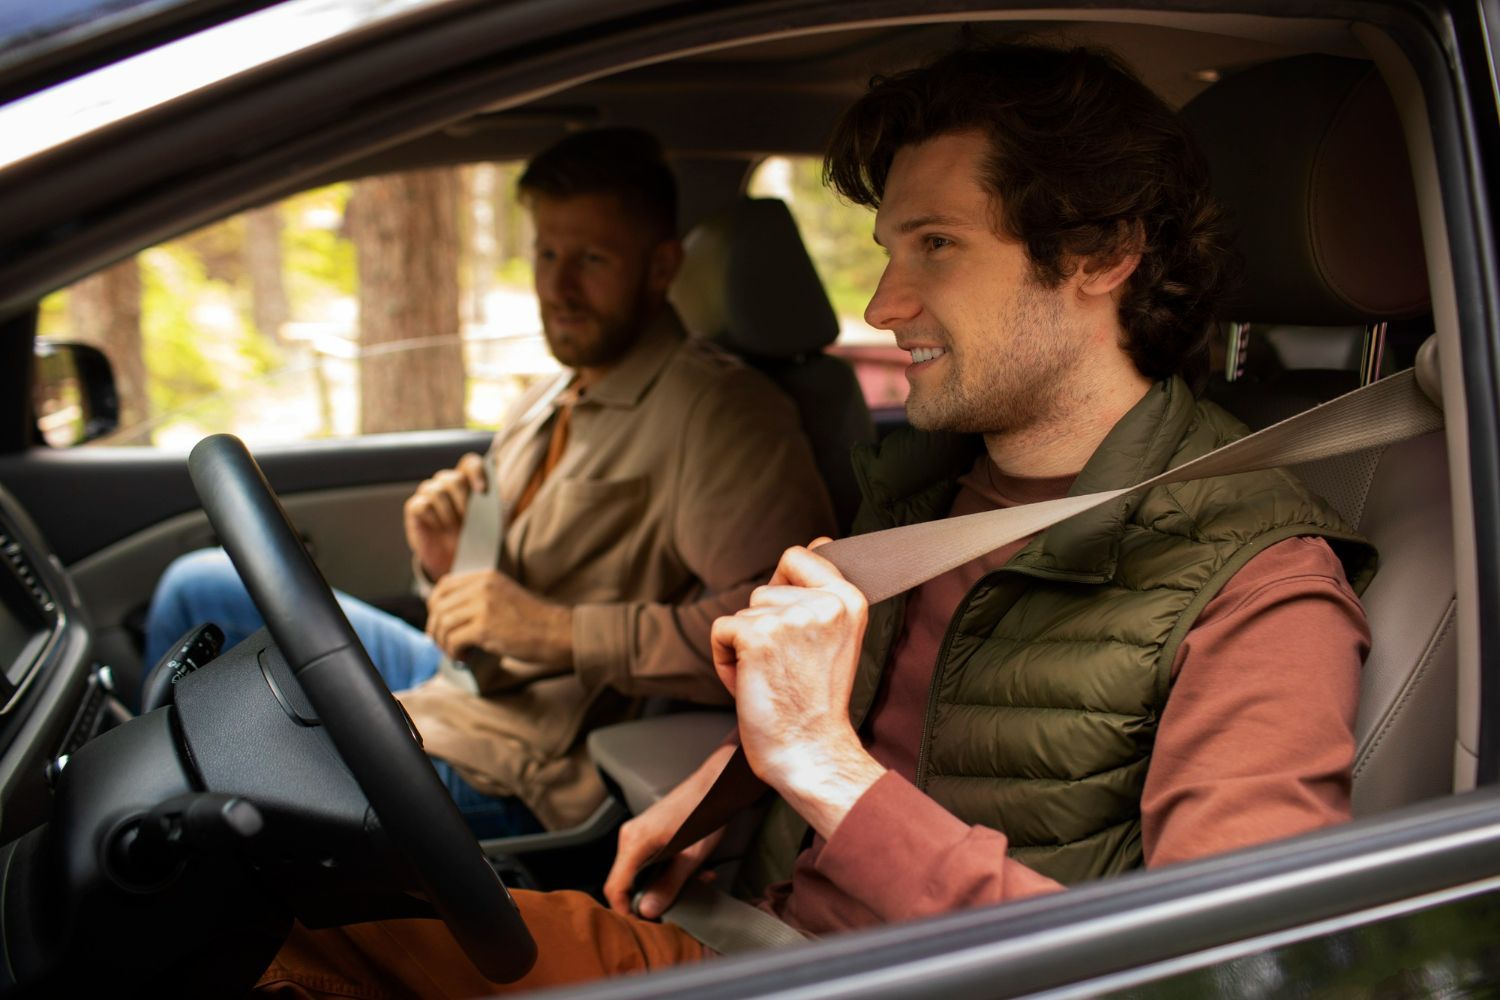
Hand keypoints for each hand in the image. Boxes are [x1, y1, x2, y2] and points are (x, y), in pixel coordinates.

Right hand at [403, 452, 486, 580]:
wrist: (456, 560)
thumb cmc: (475, 537)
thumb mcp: (491, 524)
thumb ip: (494, 507)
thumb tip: (494, 495)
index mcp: (468, 482)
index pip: (470, 463)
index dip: (476, 472)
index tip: (482, 491)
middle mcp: (447, 483)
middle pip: (453, 479)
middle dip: (463, 500)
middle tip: (467, 519)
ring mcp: (429, 494)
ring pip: (436, 491)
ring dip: (448, 513)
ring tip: (453, 528)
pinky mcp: (414, 508)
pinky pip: (421, 505)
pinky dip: (433, 518)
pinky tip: (439, 528)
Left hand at [425, 568, 572, 666]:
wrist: (556, 632)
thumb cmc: (532, 620)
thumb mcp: (504, 595)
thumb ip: (479, 597)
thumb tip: (446, 615)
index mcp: (486, 577)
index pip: (444, 585)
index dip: (435, 604)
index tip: (438, 621)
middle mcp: (482, 587)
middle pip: (439, 605)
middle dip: (435, 627)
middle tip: (443, 642)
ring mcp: (483, 607)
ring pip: (443, 623)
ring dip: (444, 642)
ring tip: (455, 652)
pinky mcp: (484, 628)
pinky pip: (453, 640)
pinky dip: (454, 652)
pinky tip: (464, 658)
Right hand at [604, 743, 735, 916]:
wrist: (715, 785)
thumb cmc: (705, 812)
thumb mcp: (690, 857)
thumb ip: (668, 885)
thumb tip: (647, 911)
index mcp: (634, 841)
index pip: (615, 886)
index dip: (625, 910)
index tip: (642, 925)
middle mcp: (631, 836)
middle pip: (626, 881)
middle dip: (650, 898)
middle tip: (672, 909)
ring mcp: (639, 833)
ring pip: (641, 872)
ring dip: (665, 884)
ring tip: (694, 884)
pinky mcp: (650, 832)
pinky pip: (650, 860)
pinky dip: (669, 870)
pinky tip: (694, 871)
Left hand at [711, 540, 885, 838]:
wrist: (811, 753)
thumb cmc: (817, 703)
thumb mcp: (838, 636)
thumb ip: (824, 593)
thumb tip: (815, 543)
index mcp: (850, 599)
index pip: (802, 554)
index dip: (785, 588)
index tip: (794, 629)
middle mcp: (825, 602)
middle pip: (766, 587)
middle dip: (764, 625)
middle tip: (786, 667)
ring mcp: (791, 617)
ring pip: (743, 611)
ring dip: (746, 645)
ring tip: (772, 678)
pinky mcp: (758, 636)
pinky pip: (721, 629)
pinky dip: (725, 660)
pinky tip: (750, 683)